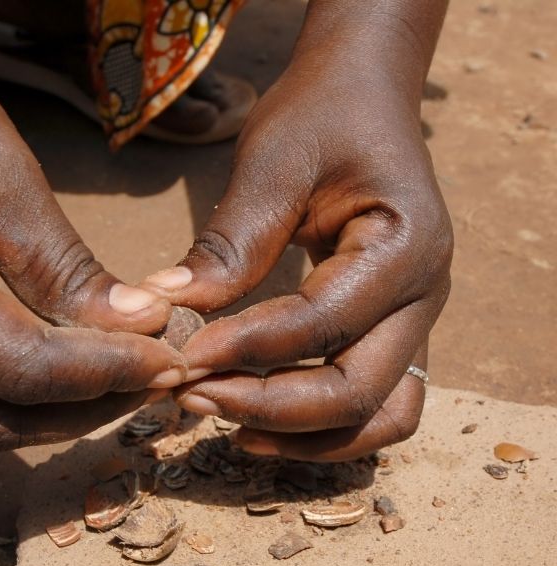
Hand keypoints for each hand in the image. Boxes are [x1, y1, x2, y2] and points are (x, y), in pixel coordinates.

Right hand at [0, 2, 184, 447]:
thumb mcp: (2, 175)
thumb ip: (66, 267)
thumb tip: (141, 327)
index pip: (24, 370)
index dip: (107, 372)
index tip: (169, 358)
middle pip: (0, 421)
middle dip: (89, 408)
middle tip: (155, 376)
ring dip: (59, 413)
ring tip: (125, 377)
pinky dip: (24, 397)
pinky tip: (73, 371)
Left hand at [141, 6, 451, 460]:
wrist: (363, 103)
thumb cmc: (322, 119)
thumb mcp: (274, 161)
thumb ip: (231, 240)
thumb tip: (165, 307)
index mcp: (405, 246)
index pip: (322, 323)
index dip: (246, 348)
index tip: (181, 356)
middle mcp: (423, 298)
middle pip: (357, 394)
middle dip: (268, 408)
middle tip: (192, 398)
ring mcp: (413, 326)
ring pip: (377, 421)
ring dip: (302, 439)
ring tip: (225, 426)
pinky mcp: (390, 339)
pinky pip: (371, 411)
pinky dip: (320, 433)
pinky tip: (256, 424)